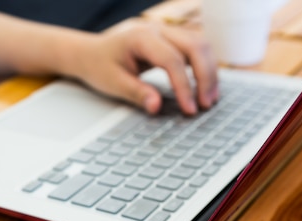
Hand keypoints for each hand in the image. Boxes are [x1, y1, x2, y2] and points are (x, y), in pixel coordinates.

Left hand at [72, 19, 218, 114]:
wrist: (91, 53)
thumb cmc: (99, 66)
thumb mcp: (112, 83)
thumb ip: (136, 93)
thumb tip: (156, 107)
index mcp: (140, 38)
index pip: (172, 60)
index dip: (184, 86)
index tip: (189, 109)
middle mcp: (158, 30)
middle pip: (195, 46)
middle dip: (205, 77)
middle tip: (205, 105)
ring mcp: (167, 32)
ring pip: (201, 45)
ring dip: (210, 72)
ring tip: (210, 100)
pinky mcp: (172, 41)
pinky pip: (196, 50)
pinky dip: (204, 68)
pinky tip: (205, 88)